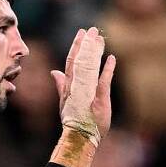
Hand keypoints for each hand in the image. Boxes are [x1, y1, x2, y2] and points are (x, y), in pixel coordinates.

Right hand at [51, 27, 115, 142]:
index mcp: (69, 85)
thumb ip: (61, 84)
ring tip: (99, 37)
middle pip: (80, 60)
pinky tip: (111, 58)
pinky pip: (104, 80)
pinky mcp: (99, 98)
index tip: (81, 34)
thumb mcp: (65, 100)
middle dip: (86, 44)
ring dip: (95, 51)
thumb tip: (54, 72)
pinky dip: (108, 69)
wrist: (79, 136)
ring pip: (90, 66)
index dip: (76, 46)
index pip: (71, 61)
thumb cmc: (74, 120)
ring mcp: (87, 91)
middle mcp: (76, 85)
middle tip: (91, 30)